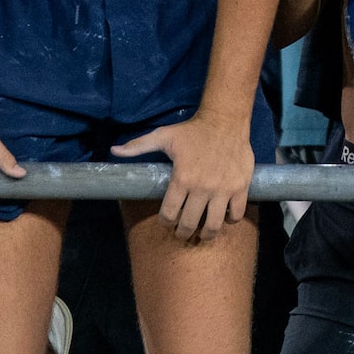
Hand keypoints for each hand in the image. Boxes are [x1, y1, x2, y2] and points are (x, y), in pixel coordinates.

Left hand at [111, 110, 253, 240]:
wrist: (225, 119)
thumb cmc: (192, 130)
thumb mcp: (163, 136)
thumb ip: (138, 146)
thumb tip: (113, 150)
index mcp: (182, 179)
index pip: (169, 214)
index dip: (165, 222)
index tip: (167, 221)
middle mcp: (202, 188)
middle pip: (189, 224)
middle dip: (182, 232)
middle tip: (182, 231)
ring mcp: (223, 189)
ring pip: (213, 225)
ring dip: (206, 234)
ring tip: (202, 233)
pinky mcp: (240, 187)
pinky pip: (237, 214)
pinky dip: (230, 220)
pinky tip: (224, 215)